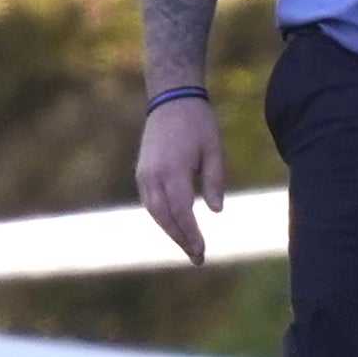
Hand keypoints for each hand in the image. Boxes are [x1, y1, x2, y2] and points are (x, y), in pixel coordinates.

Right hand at [136, 96, 226, 262]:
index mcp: (173, 170)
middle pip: (165, 217)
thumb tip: (216, 211)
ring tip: (188, 246)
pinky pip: (149, 202)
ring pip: (154, 212)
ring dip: (170, 231)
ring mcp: (144, 173)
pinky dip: (162, 217)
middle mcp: (153, 175)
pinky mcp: (141, 172)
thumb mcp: (214, 150)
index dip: (192, 234)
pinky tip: (175, 226)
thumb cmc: (198, 123)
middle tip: (197, 257)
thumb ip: (215, 181)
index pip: (182, 211)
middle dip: (180, 239)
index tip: (202, 251)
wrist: (171, 99)